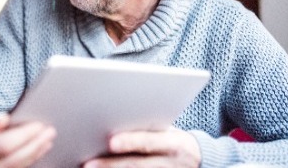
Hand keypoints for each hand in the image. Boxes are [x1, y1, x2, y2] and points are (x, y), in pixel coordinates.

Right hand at [0, 115, 55, 167]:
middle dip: (34, 147)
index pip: (0, 146)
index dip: (24, 136)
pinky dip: (20, 167)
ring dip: (31, 158)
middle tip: (49, 132)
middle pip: (10, 163)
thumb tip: (5, 121)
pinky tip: (30, 156)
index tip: (40, 125)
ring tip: (45, 142)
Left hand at [82, 127, 199, 167]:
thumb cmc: (173, 139)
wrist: (199, 160)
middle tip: (88, 164)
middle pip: (137, 165)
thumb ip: (145, 129)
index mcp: (175, 144)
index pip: (150, 142)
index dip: (130, 142)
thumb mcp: (167, 131)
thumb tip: (111, 123)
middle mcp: (172, 163)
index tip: (110, 142)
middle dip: (110, 165)